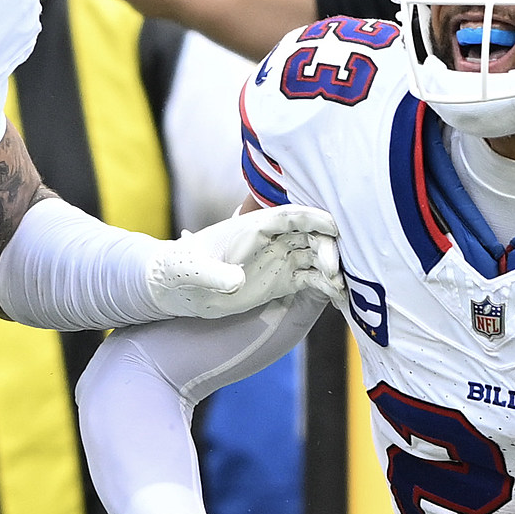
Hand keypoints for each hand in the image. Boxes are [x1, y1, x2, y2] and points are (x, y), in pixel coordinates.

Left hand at [148, 206, 341, 318]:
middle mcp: (271, 240)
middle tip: (332, 270)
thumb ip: (214, 275)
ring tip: (338, 288)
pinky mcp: (281, 281)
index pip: (289, 215)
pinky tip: (337, 297)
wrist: (176, 287)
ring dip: (330, 268)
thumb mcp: (193, 271)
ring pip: (315, 256)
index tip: (334, 226)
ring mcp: (279, 259)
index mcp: (252, 227)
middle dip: (327, 247)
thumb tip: (237, 280)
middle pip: (310, 234)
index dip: (313, 218)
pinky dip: (326, 286)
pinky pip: (311, 279)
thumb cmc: (180, 268)